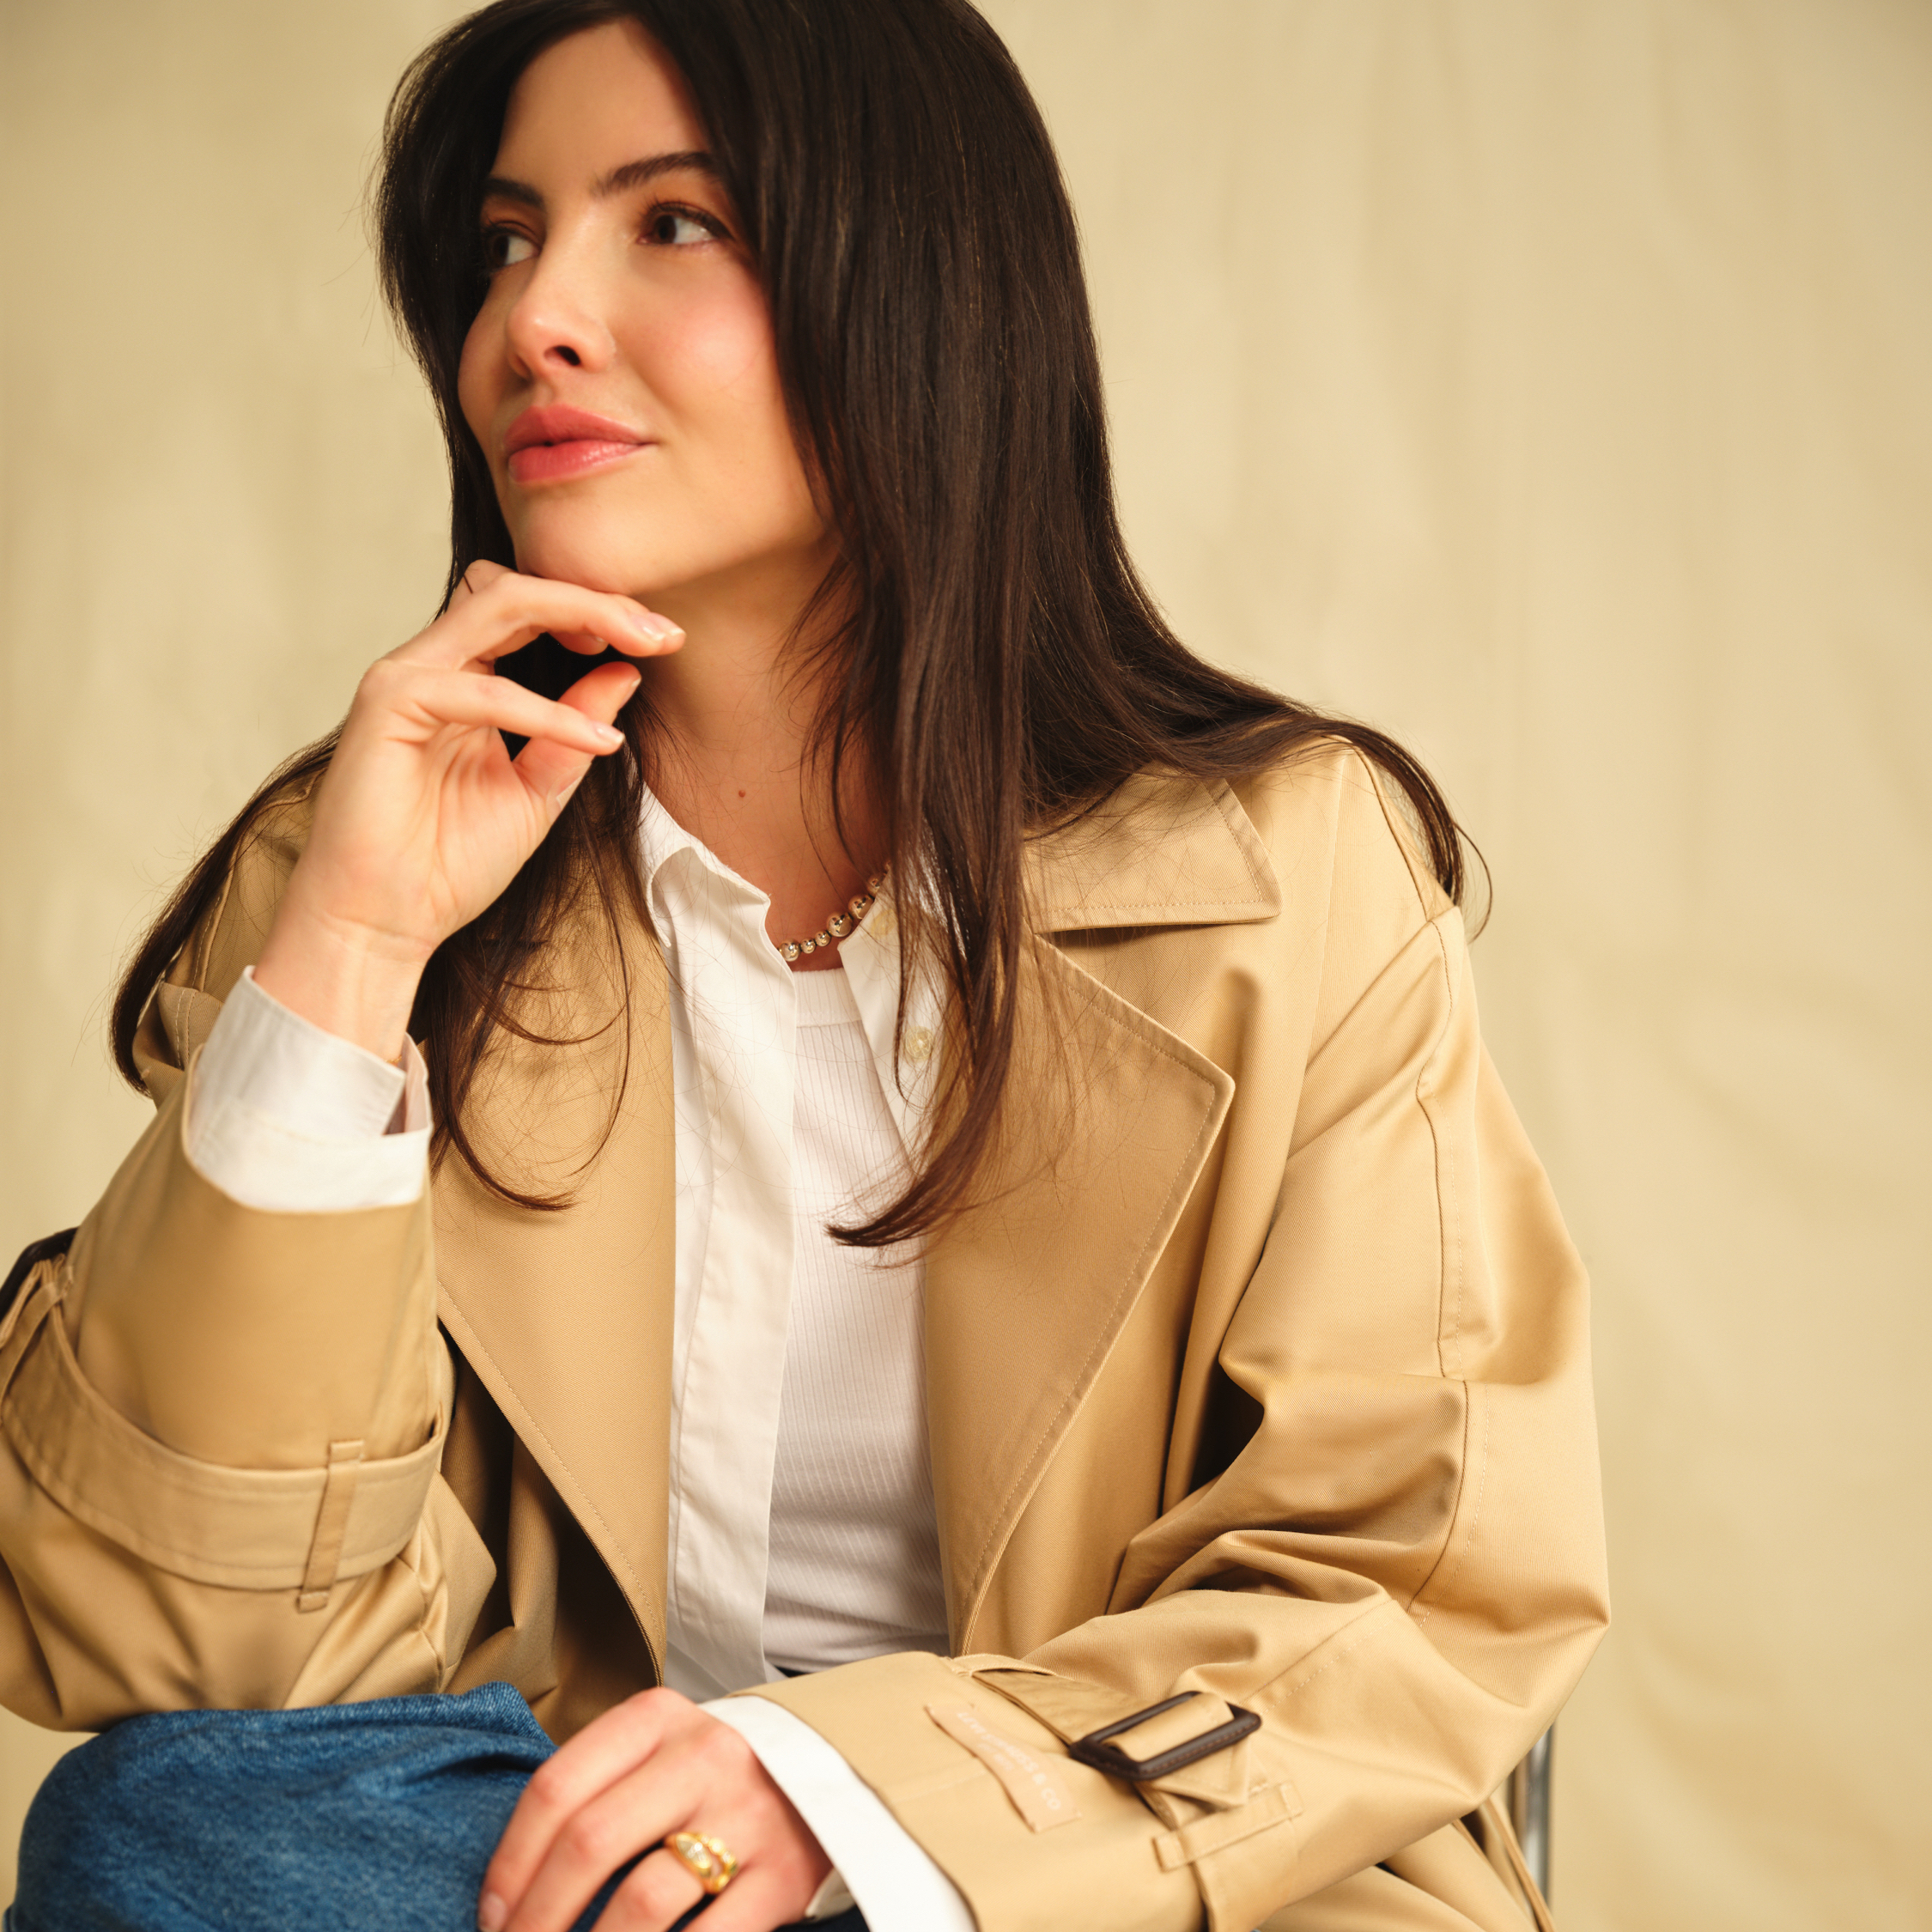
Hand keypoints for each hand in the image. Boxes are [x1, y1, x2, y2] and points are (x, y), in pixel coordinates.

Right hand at [254, 561, 681, 1058]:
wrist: (388, 921)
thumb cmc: (450, 862)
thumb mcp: (539, 789)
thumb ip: (575, 730)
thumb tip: (627, 671)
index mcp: (466, 681)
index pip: (528, 609)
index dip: (594, 610)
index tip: (661, 639)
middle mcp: (433, 666)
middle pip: (516, 589)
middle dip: (596, 598)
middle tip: (662, 631)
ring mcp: (405, 678)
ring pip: (497, 604)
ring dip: (577, 615)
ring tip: (641, 648)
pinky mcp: (388, 705)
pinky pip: (482, 690)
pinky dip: (546, 712)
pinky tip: (597, 742)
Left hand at [478, 1689, 833, 1931]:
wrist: (831, 1769)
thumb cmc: (715, 1777)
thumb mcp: (658, 1753)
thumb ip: (596, 1793)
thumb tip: (511, 1890)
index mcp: (657, 1719)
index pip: (557, 1788)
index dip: (510, 1864)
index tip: (491, 1918)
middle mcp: (703, 1755)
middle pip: (589, 1843)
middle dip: (536, 1920)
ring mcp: (748, 1815)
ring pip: (640, 1902)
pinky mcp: (783, 1875)